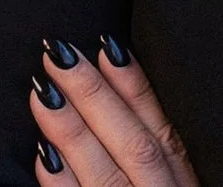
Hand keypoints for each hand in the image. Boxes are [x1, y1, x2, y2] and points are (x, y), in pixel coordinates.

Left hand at [28, 35, 198, 185]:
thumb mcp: (176, 184)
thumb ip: (154, 150)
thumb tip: (118, 82)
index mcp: (181, 183)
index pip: (163, 130)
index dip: (136, 88)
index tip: (109, 48)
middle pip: (133, 144)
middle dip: (95, 96)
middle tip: (60, 55)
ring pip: (106, 174)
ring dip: (72, 132)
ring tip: (42, 92)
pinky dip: (62, 184)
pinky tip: (42, 154)